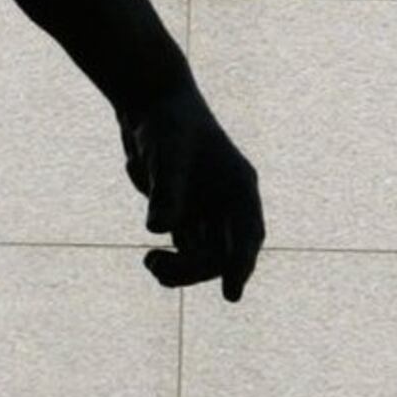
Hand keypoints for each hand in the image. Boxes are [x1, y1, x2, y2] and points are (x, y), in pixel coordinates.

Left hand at [121, 86, 262, 301]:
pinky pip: (184, 252)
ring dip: (181, 270)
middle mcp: (227, 204)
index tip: (231, 294)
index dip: (241, 266)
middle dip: (195, 268)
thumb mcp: (167, 152)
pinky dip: (169, 262)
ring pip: (203, 258)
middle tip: (156, 264)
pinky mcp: (184, 214)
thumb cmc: (166, 120)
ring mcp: (206, 211)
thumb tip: (158, 230)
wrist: (149, 102)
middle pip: (223, 253)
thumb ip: (167, 191)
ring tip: (151, 263)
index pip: (247, 235)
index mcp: (238, 187)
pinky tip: (152, 261)